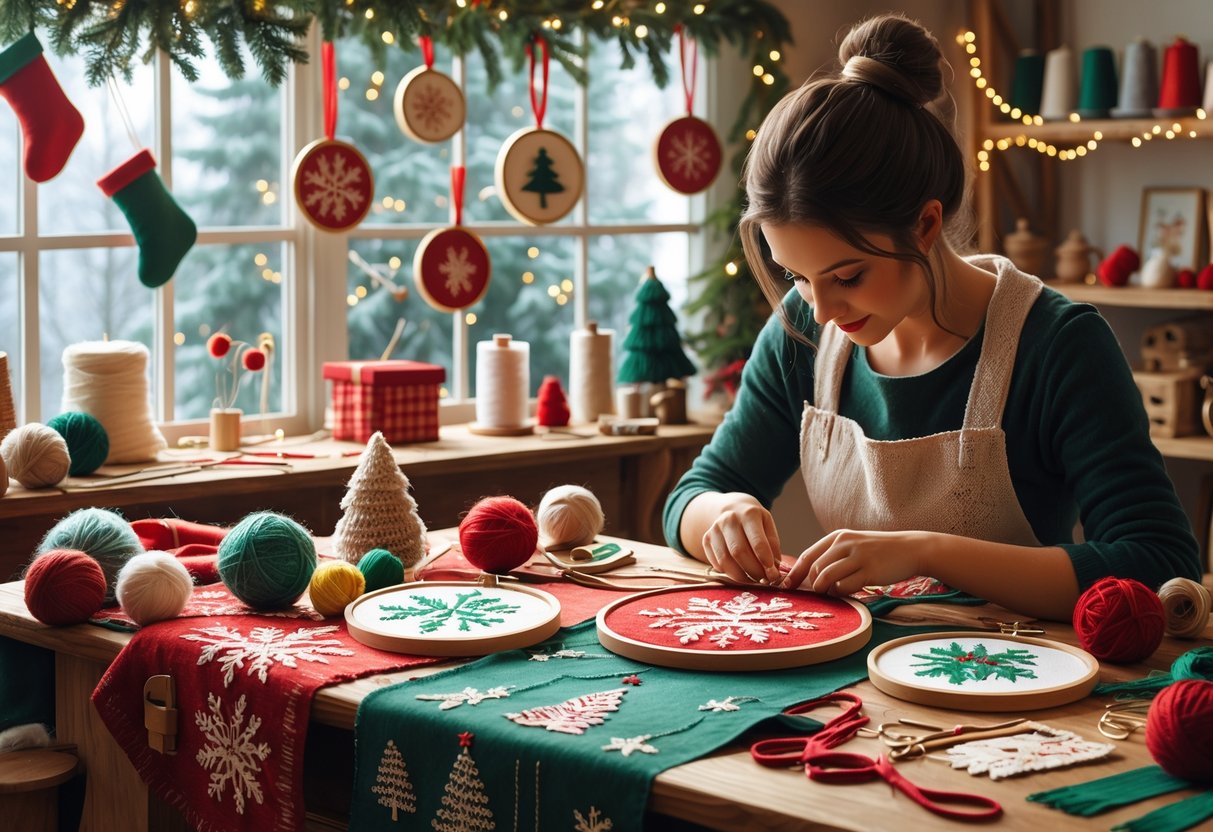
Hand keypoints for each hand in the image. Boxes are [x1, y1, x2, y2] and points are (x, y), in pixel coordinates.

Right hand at [700, 498, 783, 585]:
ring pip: (725, 560)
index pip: (757, 542)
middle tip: (764, 580)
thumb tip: (773, 569)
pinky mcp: (706, 539)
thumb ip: (772, 546)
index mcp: (749, 514)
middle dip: (754, 571)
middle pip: (739, 552)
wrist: (733, 508)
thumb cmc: (755, 521)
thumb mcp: (768, 525)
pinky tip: (739, 572)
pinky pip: (716, 563)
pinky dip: (729, 573)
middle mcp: (729, 519)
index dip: (765, 560)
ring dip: (741, 576)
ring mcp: (715, 529)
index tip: (773, 573)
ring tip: (753, 579)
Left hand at [781, 529, 927, 594]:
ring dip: (824, 590)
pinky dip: (841, 593)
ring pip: (826, 577)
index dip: (795, 573)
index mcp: (838, 537)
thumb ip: (833, 556)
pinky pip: (845, 586)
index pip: (808, 556)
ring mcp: (858, 556)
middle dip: (811, 585)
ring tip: (831, 593)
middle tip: (817, 594)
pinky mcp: (869, 571)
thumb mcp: (854, 545)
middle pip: (815, 568)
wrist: (910, 549)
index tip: (786, 586)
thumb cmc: (878, 552)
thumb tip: (809, 577)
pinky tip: (847, 592)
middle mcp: (845, 544)